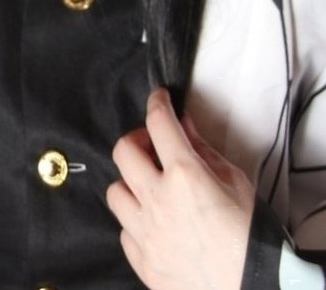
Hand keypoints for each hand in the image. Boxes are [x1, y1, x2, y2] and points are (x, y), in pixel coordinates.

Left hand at [106, 87, 254, 289]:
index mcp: (184, 174)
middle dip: (137, 140)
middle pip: (123, 151)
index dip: (157, 102)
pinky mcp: (144, 262)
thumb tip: (184, 125)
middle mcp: (157, 200)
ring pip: (115, 192)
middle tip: (153, 145)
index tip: (159, 98)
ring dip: (130, 183)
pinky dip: (135, 222)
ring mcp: (146, 233)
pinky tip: (153, 222)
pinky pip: (124, 232)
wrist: (254, 286)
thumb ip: (204, 150)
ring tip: (150, 187)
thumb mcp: (236, 181)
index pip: (158, 122)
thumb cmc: (251, 234)